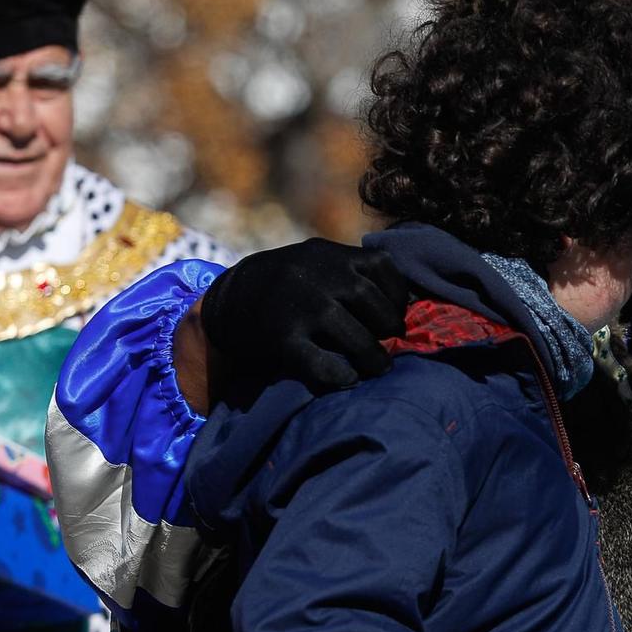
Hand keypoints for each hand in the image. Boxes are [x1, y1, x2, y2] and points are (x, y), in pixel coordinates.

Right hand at [200, 239, 409, 395]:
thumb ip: (350, 272)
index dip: (397, 294)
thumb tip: (405, 302)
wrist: (227, 301)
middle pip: (372, 303)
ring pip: (354, 336)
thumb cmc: (285, 286)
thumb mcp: (315, 262)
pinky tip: (347, 378)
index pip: (382, 266)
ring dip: (373, 357)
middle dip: (388, 327)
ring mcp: (299, 307)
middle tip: (390, 344)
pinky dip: (340, 374)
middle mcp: (316, 275)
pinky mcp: (282, 339)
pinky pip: (322, 364)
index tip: (396, 314)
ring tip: (378, 368)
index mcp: (328, 253)